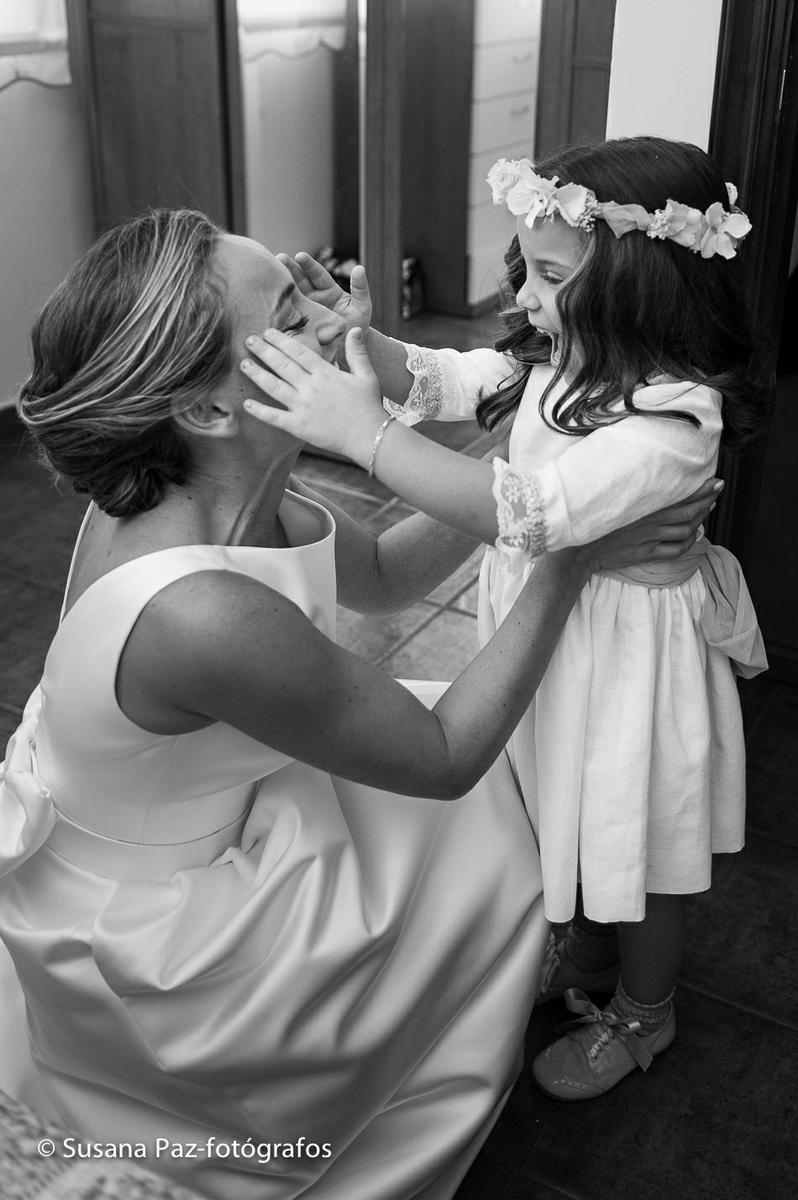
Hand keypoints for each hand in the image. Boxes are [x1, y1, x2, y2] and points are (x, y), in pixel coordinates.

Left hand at [241, 327, 386, 464]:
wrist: (370, 437)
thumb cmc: (369, 406)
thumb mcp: (367, 375)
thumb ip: (357, 352)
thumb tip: (353, 330)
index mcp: (326, 374)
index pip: (299, 352)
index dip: (281, 341)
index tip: (268, 332)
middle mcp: (311, 387)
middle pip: (282, 365)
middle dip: (264, 351)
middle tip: (248, 341)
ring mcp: (303, 407)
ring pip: (274, 387)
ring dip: (257, 374)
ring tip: (243, 364)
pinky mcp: (299, 426)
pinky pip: (275, 417)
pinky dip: (260, 410)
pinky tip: (246, 404)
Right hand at [276, 252, 372, 337]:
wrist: (351, 351)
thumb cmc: (358, 326)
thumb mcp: (362, 306)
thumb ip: (360, 289)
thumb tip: (359, 268)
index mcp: (329, 290)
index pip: (317, 274)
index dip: (308, 265)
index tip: (299, 256)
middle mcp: (314, 297)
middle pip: (300, 280)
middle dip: (289, 269)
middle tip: (278, 258)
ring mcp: (305, 310)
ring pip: (292, 295)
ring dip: (281, 286)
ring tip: (267, 276)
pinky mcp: (299, 325)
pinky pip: (289, 315)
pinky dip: (279, 309)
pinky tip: (267, 302)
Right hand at [583, 478, 723, 572]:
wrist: (579, 548)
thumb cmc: (590, 517)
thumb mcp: (607, 494)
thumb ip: (626, 483)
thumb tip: (636, 466)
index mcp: (642, 505)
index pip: (680, 496)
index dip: (702, 489)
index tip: (715, 481)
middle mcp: (651, 522)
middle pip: (689, 512)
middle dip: (707, 500)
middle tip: (717, 491)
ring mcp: (650, 539)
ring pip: (685, 530)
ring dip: (700, 520)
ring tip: (707, 509)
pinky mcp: (646, 554)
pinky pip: (675, 550)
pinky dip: (688, 542)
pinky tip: (693, 536)